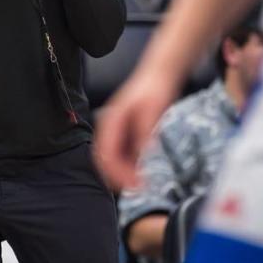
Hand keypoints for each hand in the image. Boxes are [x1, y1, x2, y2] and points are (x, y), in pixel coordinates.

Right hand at [94, 67, 178, 189]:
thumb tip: (142, 154)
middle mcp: (109, 127)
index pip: (105, 153)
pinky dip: (128, 166)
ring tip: (141, 184)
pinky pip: (120, 153)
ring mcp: (115, 130)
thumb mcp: (151, 111)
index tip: (133, 183)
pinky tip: (142, 173)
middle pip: (103, 158)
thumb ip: (144, 133)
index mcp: (111, 121)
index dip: (116, 172)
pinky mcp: (124, 132)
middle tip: (136, 188)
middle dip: (116, 176)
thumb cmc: (154, 89)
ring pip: (111, 158)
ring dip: (122, 173)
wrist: (159, 75)